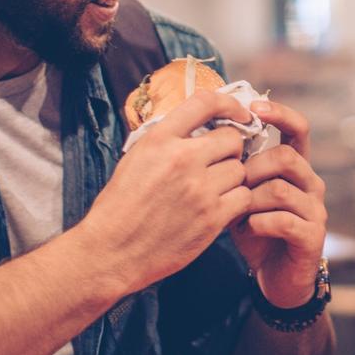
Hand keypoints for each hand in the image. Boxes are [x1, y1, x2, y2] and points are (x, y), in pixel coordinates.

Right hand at [78, 90, 251, 293]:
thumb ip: (167, 139)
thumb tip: (199, 126)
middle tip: (221, 161)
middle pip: (232, 138)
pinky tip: (222, 206)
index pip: (205, 103)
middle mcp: (182, 160)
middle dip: (230, 148)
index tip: (239, 114)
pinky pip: (243, 197)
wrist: (111, 251)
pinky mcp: (211, 218)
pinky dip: (237, 201)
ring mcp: (199, 190)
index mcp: (160, 140)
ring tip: (216, 188)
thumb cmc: (120, 207)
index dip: (230, 104)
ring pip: (240, 169)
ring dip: (232, 177)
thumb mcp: (135, 159)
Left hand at [232, 100, 327, 307]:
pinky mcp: (312, 236)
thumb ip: (236, 169)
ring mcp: (315, 209)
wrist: (275, 276)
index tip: (254, 108)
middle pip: (286, 157)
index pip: (298, 128)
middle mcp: (311, 183)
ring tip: (236, 213)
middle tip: (232, 186)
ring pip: (281, 189)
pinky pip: (283, 220)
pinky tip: (246, 230)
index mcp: (296, 167)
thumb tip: (208, 136)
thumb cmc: (256, 230)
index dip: (280, 113)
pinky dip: (258, 224)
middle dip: (252, 169)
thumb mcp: (242, 195)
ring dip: (251, 200)